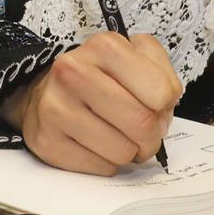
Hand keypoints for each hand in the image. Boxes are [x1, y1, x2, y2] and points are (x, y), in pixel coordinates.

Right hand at [0, 31, 182, 175]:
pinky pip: (101, 167)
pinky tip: (97, 144)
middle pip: (142, 123)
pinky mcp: (47, 141)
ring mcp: (56, 108)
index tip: (155, 105)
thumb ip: (163, 74)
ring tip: (118, 136)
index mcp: (103, 47)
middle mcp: (73, 72)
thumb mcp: (136, 58)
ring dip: (129, 151)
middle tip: (144, 133)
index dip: (166, 105)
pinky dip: (107, 162)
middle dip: (152, 136)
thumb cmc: (100, 77)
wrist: (49, 92)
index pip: (160, 91)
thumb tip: (165, 109)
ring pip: (122, 152)